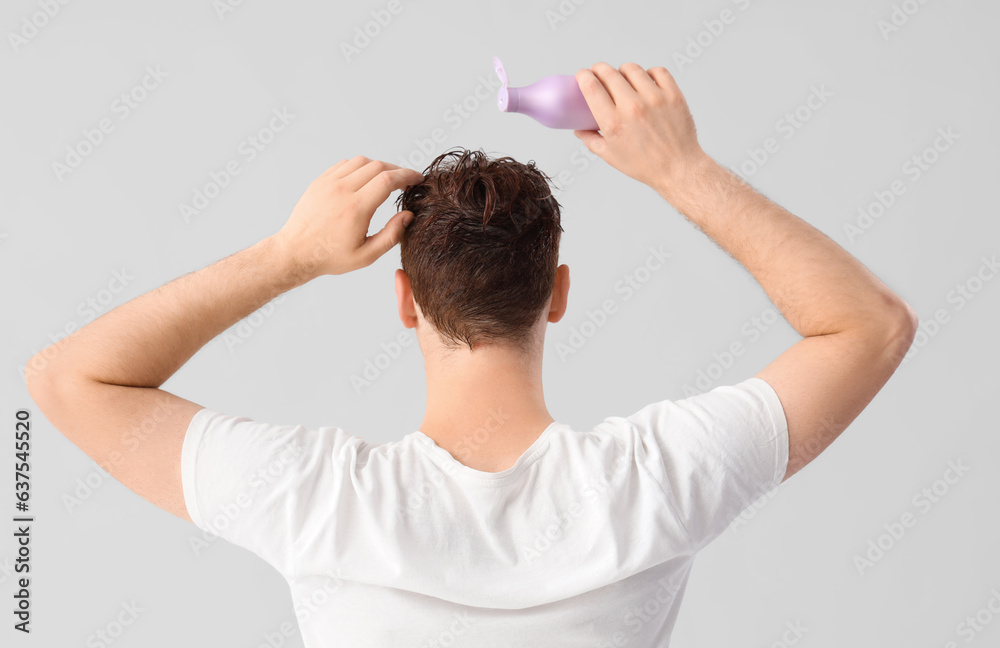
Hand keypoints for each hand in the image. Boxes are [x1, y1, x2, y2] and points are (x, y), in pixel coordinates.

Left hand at [272, 156, 423, 278]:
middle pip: (377, 166)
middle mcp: (342, 190)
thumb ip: (392, 235)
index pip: (388, 180)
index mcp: (356, 208)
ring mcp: (328, 183)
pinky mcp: (320, 181)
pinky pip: (344, 164)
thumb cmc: (331, 257)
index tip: (418, 179)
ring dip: (379, 167)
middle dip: (397, 170)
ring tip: (386, 180)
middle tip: (406, 181)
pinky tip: (365, 180)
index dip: (407, 176)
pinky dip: (360, 167)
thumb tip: (408, 215)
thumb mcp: (366, 255)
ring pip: (361, 161)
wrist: (295, 252)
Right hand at [574, 62, 709, 196]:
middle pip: (609, 73)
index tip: (583, 76)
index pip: (591, 87)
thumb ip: (591, 140)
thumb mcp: (610, 156)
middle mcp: (632, 107)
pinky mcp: (673, 95)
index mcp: (613, 123)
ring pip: (632, 69)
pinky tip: (645, 81)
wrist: (678, 168)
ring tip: (623, 79)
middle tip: (599, 74)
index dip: (583, 76)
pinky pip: (657, 72)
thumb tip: (579, 129)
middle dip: (599, 69)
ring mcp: (655, 99)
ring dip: (623, 71)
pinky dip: (649, 74)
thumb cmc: (644, 165)